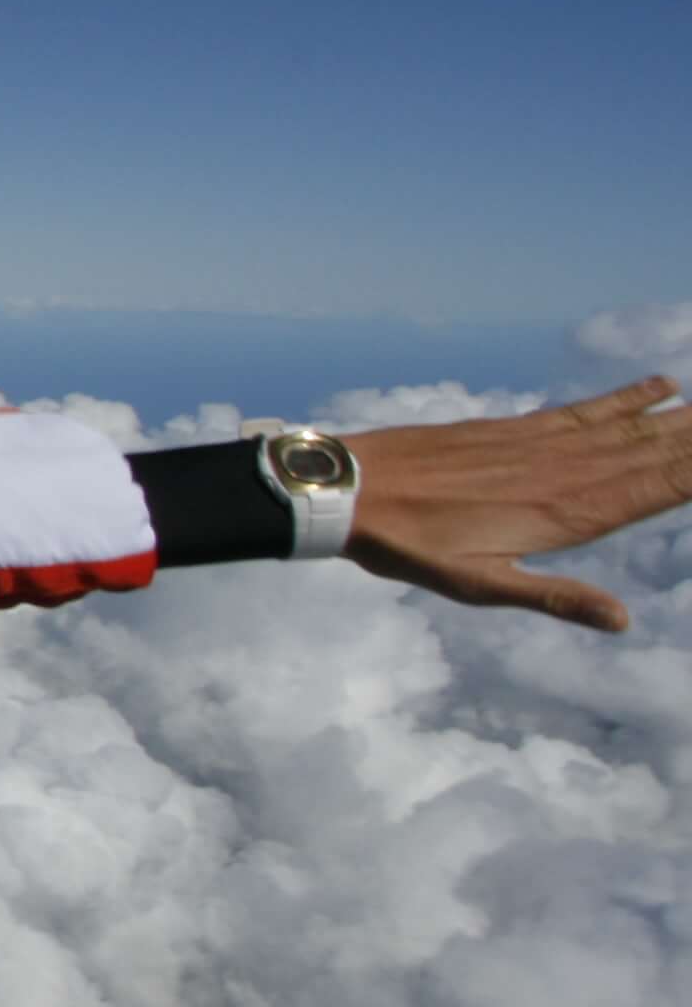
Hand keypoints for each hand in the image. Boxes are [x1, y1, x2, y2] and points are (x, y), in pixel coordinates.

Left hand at [346, 378, 690, 630]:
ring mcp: (542, 446)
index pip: (657, 489)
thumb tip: (623, 621)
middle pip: (656, 452)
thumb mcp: (480, 587)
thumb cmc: (408, 546)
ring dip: (681, 415)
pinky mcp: (516, 429)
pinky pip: (584, 410)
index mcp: (565, 513)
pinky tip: (661, 385)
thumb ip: (555, 598)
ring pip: (630, 427)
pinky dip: (627, 398)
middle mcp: (564, 472)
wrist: (348, 487)